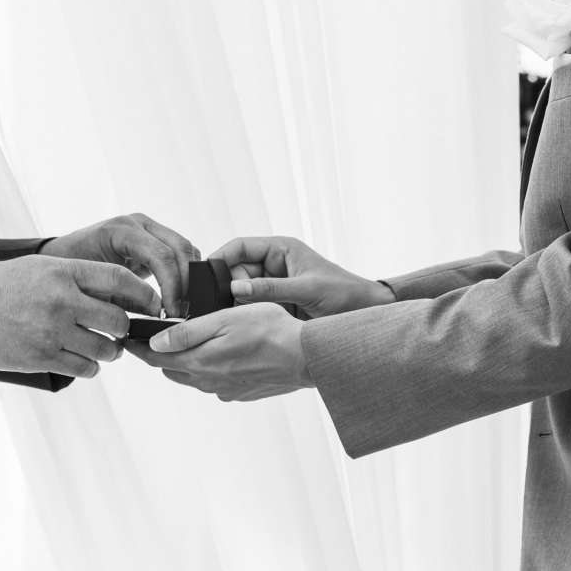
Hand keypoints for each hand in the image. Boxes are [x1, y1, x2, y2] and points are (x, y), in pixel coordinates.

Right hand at [0, 254, 157, 378]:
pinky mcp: (41, 357)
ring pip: (104, 348)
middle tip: (122, 331)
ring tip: (104, 348)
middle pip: (118, 319)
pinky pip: (84, 368)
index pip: (119, 279)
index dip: (143, 294)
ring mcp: (51, 331)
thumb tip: (117, 291)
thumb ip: (74, 277)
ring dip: (110, 351)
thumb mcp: (36, 268)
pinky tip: (83, 360)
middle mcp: (61, 300)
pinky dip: (90, 367)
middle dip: (126, 328)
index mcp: (62, 272)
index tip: (152, 304)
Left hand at [44, 212, 200, 314]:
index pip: (161, 256)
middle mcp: (138, 223)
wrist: (60, 258)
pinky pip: (179, 251)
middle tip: (184, 311)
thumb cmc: (71, 274)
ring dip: (190, 277)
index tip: (173, 312)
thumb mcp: (96, 289)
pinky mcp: (153, 237)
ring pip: (185, 248)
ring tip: (184, 305)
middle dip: (187, 282)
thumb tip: (160, 317)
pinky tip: (181, 295)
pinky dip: (184, 272)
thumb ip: (127, 299)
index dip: (173, 286)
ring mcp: (147, 227)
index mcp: (121, 231)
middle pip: (180, 248)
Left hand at [128, 304, 308, 400]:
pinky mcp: (242, 393)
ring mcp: (226, 390)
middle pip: (172, 370)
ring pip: (194, 377)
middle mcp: (209, 381)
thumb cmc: (270, 329)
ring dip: (187, 362)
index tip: (128, 338)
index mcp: (200, 362)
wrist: (307, 356)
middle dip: (161, 355)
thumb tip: (155, 343)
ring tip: (191, 343)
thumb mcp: (225, 319)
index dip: (139, 348)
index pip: (156, 358)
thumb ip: (187, 332)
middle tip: (156, 337)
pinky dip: (211, 370)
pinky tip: (225, 355)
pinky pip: (216, 383)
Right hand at [213, 235, 394, 319]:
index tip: (205, 274)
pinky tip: (244, 323)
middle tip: (225, 305)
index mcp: (281, 249)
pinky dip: (246, 315)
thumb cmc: (344, 294)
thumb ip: (271, 289)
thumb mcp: (307, 290)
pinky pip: (251, 307)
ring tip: (236, 316)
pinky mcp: (275, 305)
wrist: (365, 314)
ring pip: (241, 292)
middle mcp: (274, 265)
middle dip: (228, 286)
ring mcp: (273, 286)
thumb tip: (236, 289)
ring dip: (237, 303)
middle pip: (236, 271)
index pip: (240, 246)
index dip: (221, 257)